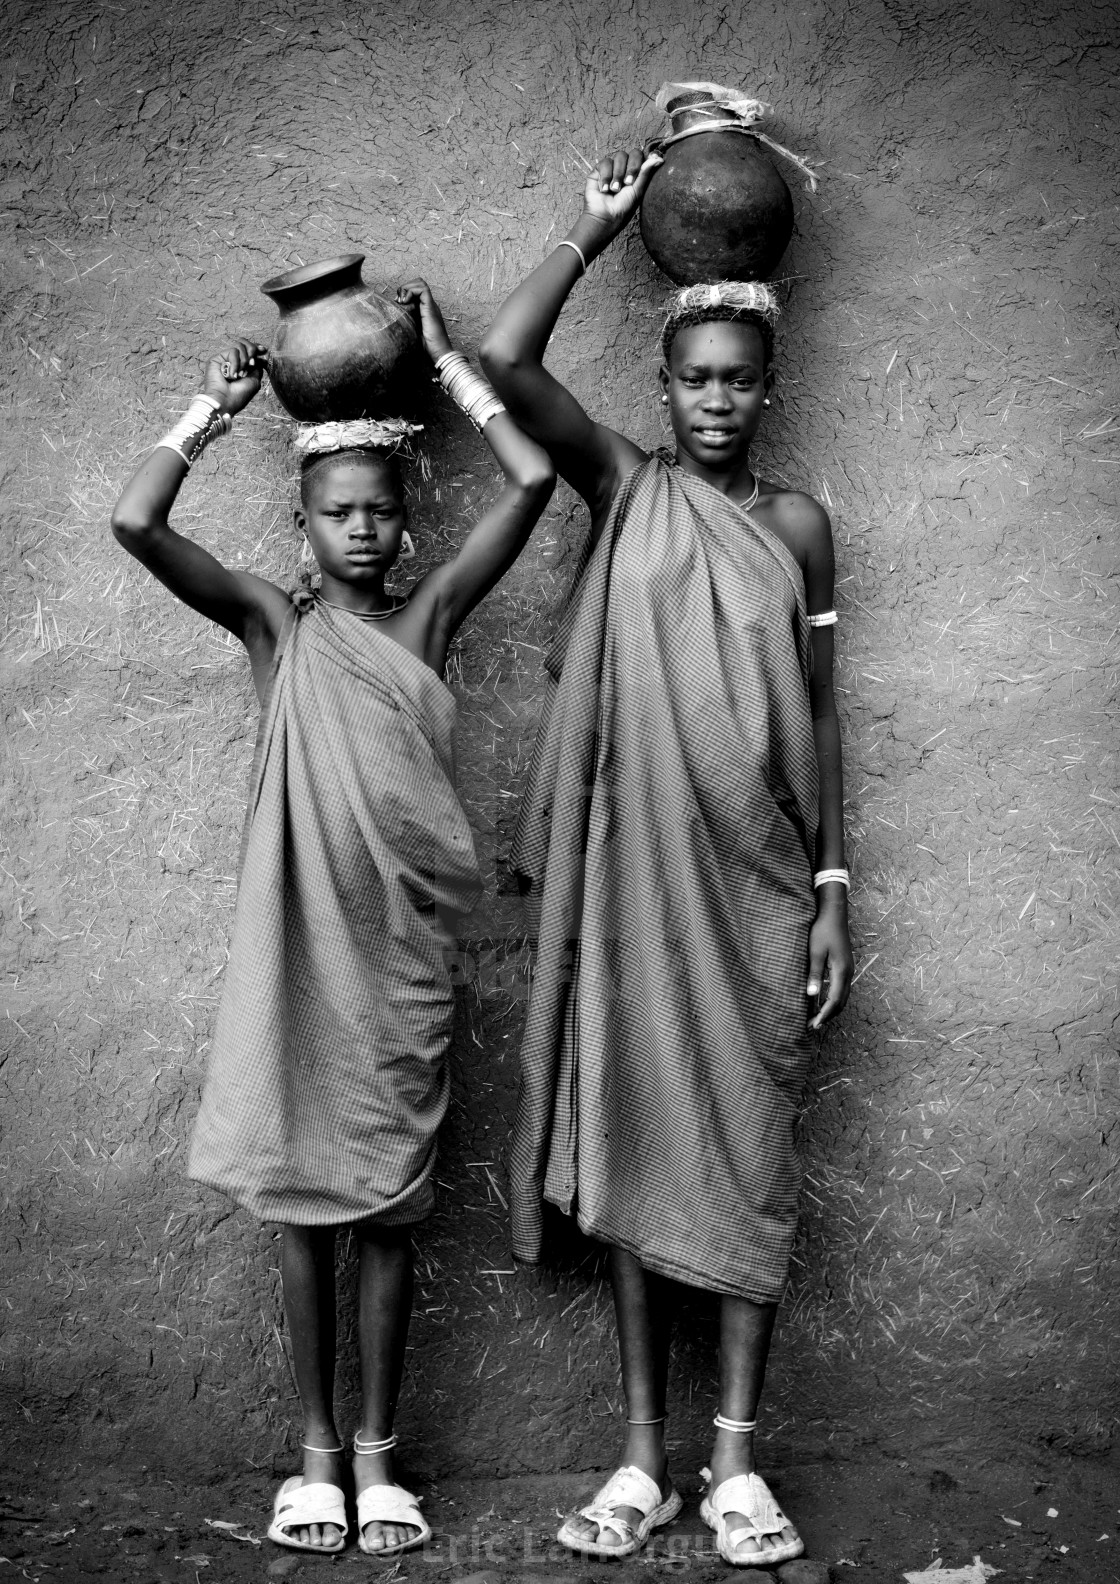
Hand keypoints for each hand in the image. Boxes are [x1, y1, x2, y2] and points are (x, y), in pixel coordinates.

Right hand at [202, 340, 266, 414]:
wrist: (225, 401)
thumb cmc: (239, 394)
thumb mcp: (255, 380)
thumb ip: (258, 365)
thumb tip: (261, 352)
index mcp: (243, 366)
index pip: (249, 350)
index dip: (257, 347)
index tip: (263, 350)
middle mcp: (234, 361)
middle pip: (245, 344)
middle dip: (252, 351)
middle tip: (251, 364)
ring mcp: (225, 359)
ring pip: (240, 346)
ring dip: (244, 361)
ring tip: (240, 374)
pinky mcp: (217, 358)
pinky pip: (233, 351)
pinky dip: (236, 363)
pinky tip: (233, 375)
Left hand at [396, 279, 452, 363]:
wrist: (439, 354)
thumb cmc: (426, 349)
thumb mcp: (410, 333)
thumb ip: (404, 324)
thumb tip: (392, 317)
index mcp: (424, 310)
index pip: (414, 291)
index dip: (403, 292)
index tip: (397, 304)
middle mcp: (428, 305)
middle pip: (418, 283)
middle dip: (405, 287)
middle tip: (399, 301)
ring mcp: (430, 305)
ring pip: (420, 283)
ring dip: (407, 288)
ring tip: (402, 301)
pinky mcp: (431, 307)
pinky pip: (422, 289)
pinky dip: (411, 291)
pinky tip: (406, 303)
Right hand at [581, 147, 662, 235]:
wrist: (604, 217)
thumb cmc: (622, 208)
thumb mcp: (637, 191)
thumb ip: (645, 173)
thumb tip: (659, 158)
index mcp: (635, 173)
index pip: (641, 156)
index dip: (642, 159)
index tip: (649, 164)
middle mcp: (624, 168)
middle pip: (631, 153)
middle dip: (631, 168)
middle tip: (627, 183)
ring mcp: (612, 168)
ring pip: (618, 156)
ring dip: (617, 174)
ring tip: (614, 190)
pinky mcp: (598, 170)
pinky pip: (604, 162)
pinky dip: (605, 176)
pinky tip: (604, 189)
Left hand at [806, 900, 852, 1030]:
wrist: (833, 914)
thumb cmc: (822, 931)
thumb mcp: (814, 952)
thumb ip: (814, 974)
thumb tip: (812, 995)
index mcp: (841, 971)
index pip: (834, 1000)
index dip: (824, 1014)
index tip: (814, 1025)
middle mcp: (848, 973)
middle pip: (841, 1002)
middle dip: (827, 1016)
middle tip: (812, 1026)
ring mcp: (848, 970)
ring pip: (843, 997)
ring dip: (831, 1009)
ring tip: (816, 1018)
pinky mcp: (845, 966)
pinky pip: (841, 989)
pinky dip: (833, 1000)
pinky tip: (822, 1002)